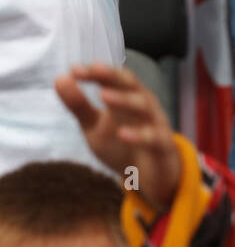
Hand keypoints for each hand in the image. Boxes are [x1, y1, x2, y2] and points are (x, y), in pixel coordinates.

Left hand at [56, 63, 181, 212]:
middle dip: (113, 76)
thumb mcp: (94, 126)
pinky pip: (154, 137)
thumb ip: (79, 105)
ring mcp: (155, 122)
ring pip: (143, 105)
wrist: (147, 176)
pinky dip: (139, 135)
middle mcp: (142, 103)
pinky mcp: (162, 145)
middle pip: (130, 83)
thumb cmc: (119, 144)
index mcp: (126, 95)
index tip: (74, 69)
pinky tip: (122, 134)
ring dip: (124, 99)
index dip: (95, 73)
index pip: (111, 78)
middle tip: (95, 69)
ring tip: (103, 96)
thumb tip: (59, 78)